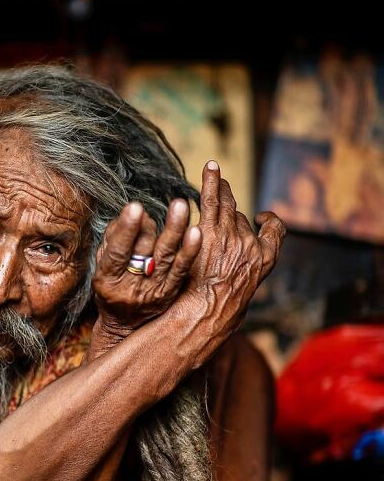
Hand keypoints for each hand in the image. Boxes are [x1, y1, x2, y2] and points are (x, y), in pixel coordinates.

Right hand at [92, 198, 201, 340]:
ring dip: (174, 230)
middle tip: (157, 205)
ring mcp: (152, 291)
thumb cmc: (110, 287)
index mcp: (107, 280)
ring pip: (165, 258)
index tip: (136, 207)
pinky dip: (189, 251)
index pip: (117, 253)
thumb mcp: (101, 266)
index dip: (126, 230)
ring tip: (180, 207)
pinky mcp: (170, 293)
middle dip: (151, 226)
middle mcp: (130, 287)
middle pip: (143, 252)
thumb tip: (129, 214)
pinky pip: (181, 270)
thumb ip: (112, 241)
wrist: (123, 326)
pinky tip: (196, 233)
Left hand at [183, 161, 284, 342]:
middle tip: (224, 194)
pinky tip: (210, 167)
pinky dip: (211, 181)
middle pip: (241, 219)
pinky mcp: (208, 230)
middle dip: (232, 208)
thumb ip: (243, 283)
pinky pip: (210, 200)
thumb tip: (239, 283)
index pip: (274, 233)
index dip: (268, 223)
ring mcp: (230, 236)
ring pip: (226, 204)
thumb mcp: (241, 302)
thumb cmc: (220, 313)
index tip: (261, 218)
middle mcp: (251, 244)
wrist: (207, 312)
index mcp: (265, 260)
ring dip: (221, 187)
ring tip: (214, 172)